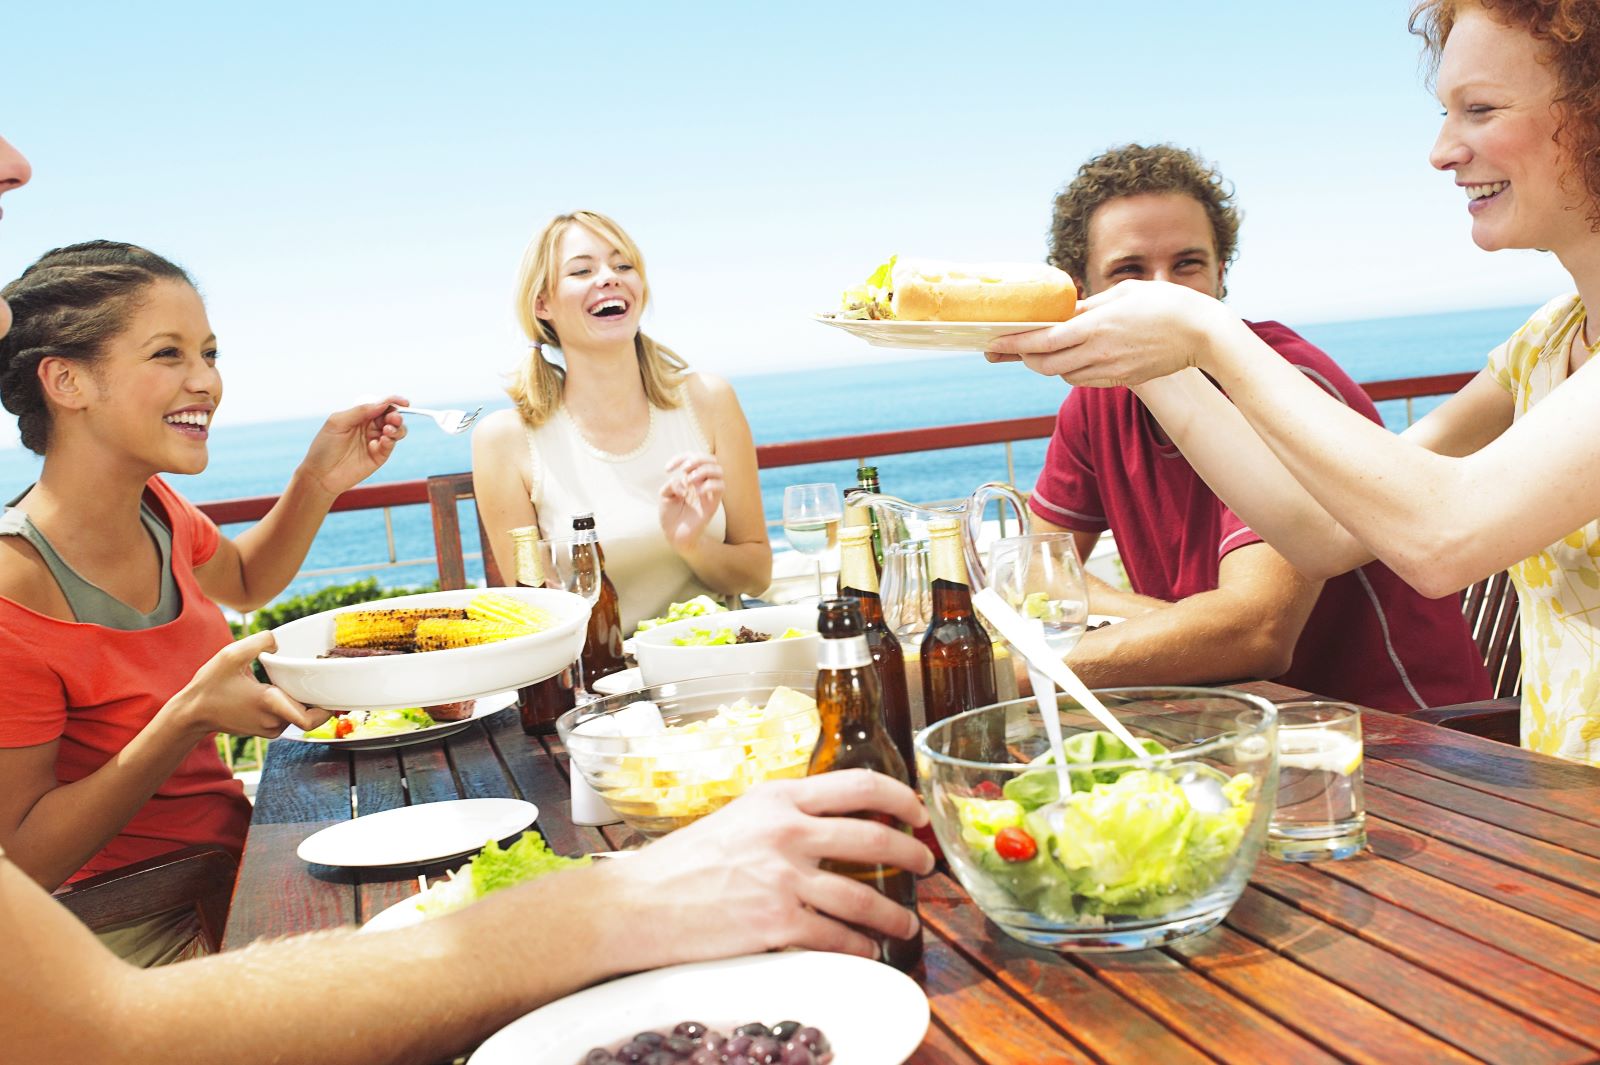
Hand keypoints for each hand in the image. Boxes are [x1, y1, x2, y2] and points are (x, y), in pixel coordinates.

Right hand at [166, 631, 330, 739]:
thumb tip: (279, 641)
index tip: (336, 695)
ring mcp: (269, 729)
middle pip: (309, 716)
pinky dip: (291, 706)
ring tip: (304, 681)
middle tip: (326, 679)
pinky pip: (287, 719)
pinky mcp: (264, 731)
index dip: (328, 710)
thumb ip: (259, 641)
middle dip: (319, 699)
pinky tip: (286, 689)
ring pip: (298, 717)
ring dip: (303, 702)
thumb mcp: (231, 655)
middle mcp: (273, 721)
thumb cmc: (210, 686)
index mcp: (270, 703)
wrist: (192, 713)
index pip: (309, 720)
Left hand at [298, 396, 408, 498]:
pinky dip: (390, 441)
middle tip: (393, 419)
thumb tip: (382, 404)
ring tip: (388, 430)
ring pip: (396, 430)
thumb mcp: (338, 422)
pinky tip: (382, 441)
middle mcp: (369, 427)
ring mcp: (375, 441)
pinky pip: (390, 445)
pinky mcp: (379, 456)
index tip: (403, 402)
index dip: (393, 402)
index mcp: (360, 416)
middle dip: (396, 416)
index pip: (380, 405)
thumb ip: (360, 411)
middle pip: (391, 416)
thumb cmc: (324, 447)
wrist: (320, 474)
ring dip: (397, 428)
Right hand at [598, 770, 933, 968]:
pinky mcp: (777, 923)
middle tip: (925, 865)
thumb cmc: (681, 863)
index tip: (916, 813)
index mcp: (778, 798)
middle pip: (874, 839)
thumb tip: (827, 822)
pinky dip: (860, 949)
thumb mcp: (737, 817)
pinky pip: (838, 938)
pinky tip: (867, 952)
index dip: (901, 799)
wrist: (639, 904)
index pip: (860, 786)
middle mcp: (787, 832)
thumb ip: (783, 815)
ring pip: (865, 898)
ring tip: (905, 925)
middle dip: (912, 855)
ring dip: (894, 915)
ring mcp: (784, 878)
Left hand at [659, 451, 724, 550]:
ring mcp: (709, 493)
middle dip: (697, 459)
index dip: (681, 457)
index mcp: (691, 478)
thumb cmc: (670, 515)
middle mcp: (702, 483)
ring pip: (719, 470)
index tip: (667, 469)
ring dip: (703, 470)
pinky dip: (709, 484)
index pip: (694, 457)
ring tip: (689, 481)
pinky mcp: (713, 504)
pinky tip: (697, 492)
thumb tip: (684, 483)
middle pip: (711, 459)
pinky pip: (721, 487)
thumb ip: (672, 484)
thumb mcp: (664, 495)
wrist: (674, 536)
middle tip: (684, 469)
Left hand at [984, 280, 1232, 386]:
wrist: (1203, 334)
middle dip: (1023, 358)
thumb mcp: (1124, 293)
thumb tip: (1063, 311)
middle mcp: (1098, 352)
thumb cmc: (1166, 304)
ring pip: (1062, 374)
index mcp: (1095, 327)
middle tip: (1009, 348)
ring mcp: (1110, 370)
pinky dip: (1070, 370)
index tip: (992, 342)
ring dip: (1047, 364)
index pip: (1041, 340)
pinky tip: (1072, 356)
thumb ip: (1090, 305)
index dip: (1012, 344)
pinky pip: (1084, 379)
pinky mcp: (1121, 380)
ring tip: (1041, 349)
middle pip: (1044, 365)